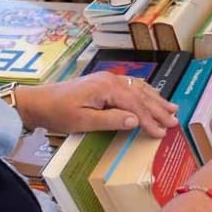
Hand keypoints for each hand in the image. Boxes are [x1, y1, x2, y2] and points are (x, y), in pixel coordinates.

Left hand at [14, 72, 179, 137]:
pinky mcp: (104, 82)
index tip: (162, 132)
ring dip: (156, 99)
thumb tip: (135, 120)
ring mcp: (109, 79)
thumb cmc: (57, 113)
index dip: (150, 120)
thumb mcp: (82, 121)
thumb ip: (110, 120)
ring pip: (139, 89)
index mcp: (107, 88)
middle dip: (159, 109)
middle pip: (141, 95)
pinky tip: (152, 95)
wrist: (37, 101)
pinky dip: (145, 92)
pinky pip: (131, 86)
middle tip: (174, 121)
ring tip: (172, 108)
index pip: (136, 105)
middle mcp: (112, 80)